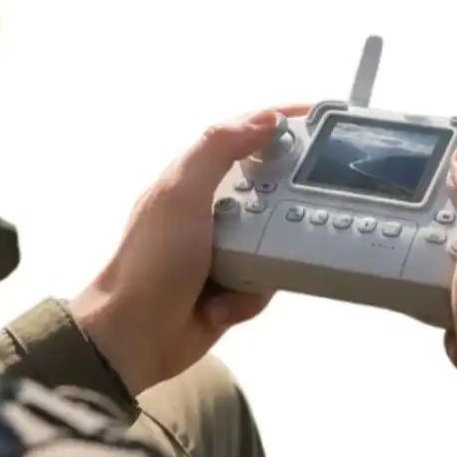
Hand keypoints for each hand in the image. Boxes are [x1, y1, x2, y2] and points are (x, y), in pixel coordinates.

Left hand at [69, 105, 308, 396]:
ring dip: (265, 259)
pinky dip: (248, 295)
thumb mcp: (181, 193)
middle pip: (272, 187)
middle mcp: (213, 206)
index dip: (282, 121)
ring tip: (251, 272)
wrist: (132, 339)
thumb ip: (218, 148)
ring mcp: (225, 247)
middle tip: (312, 209)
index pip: (246, 134)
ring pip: (277, 237)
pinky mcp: (234, 285)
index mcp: (196, 176)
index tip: (325, 120)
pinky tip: (223, 306)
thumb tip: (268, 117)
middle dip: (288, 203)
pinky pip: (266, 278)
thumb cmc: (154, 259)